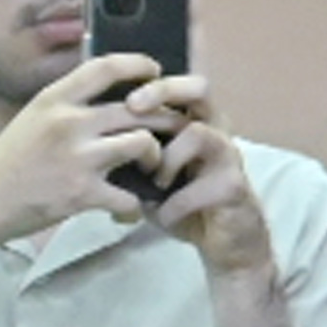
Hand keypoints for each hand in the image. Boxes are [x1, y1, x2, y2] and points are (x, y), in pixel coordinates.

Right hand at [0, 54, 182, 253]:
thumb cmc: (6, 162)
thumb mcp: (32, 118)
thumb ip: (66, 105)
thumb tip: (105, 93)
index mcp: (54, 99)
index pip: (106, 66)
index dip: (139, 64)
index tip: (155, 71)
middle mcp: (68, 122)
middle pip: (138, 107)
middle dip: (165, 117)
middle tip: (174, 127)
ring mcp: (77, 158)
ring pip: (142, 143)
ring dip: (155, 157)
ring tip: (152, 168)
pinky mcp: (81, 193)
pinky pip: (128, 196)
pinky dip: (134, 205)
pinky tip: (128, 208)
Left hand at [131, 81, 274, 271]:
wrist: (226, 242)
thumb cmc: (186, 204)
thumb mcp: (154, 178)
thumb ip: (133, 160)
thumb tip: (91, 150)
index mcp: (196, 123)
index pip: (180, 86)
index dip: (152, 83)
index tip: (124, 98)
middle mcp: (216, 130)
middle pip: (199, 89)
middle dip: (163, 92)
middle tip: (134, 107)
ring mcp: (228, 157)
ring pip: (198, 134)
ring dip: (167, 158)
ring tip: (154, 183)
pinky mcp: (234, 187)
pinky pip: (201, 187)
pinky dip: (174, 205)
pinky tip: (164, 216)